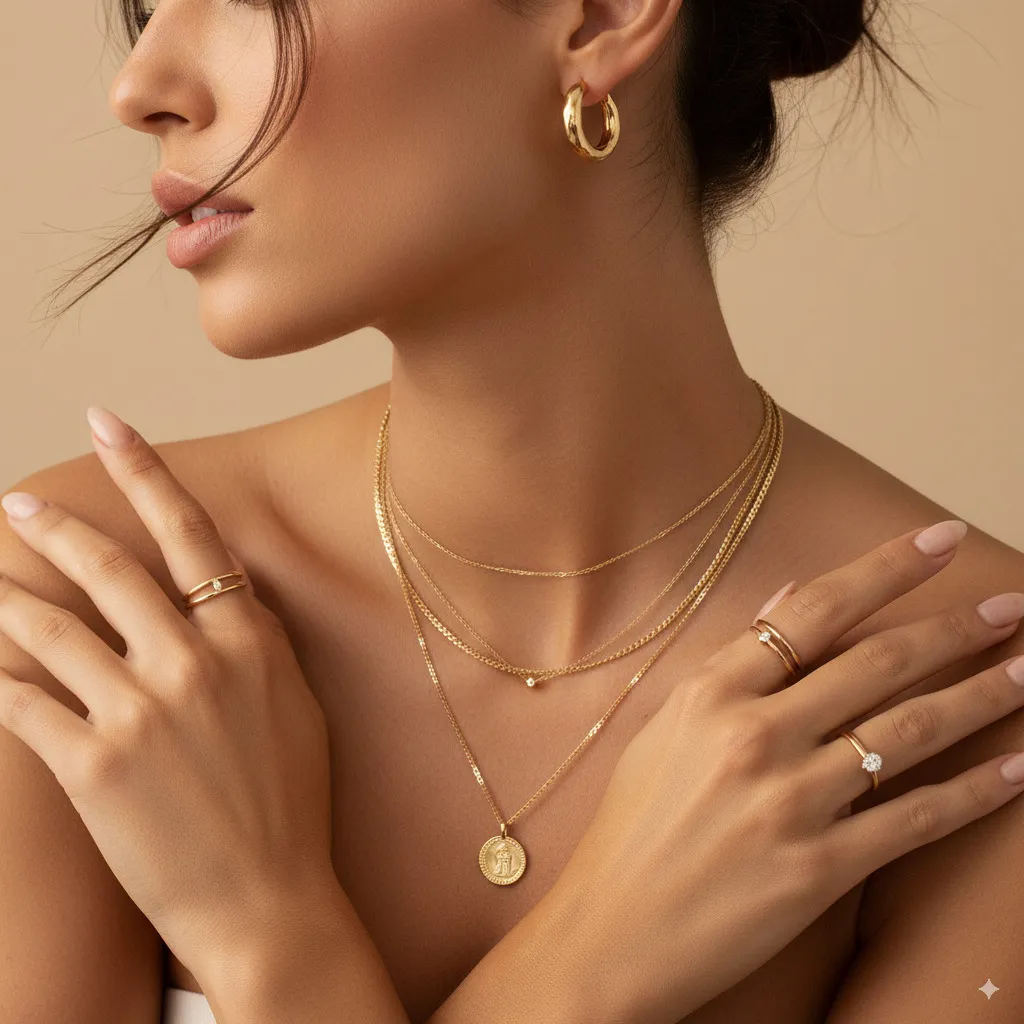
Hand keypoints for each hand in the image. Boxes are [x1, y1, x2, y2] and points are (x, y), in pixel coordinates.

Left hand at [0, 408, 336, 990]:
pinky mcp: (94, 765)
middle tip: (20, 502)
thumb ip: (256, 644)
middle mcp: (194, 662)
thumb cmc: (289, 802)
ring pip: (51, 628)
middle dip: (55, 526)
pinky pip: (26, 704)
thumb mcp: (295, 705)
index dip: (145, 471)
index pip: (190, 534)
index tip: (109, 425)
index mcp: (248, 641)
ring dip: (8, 598)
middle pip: (109, 568)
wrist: (269, 900)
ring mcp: (141, 711)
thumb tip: (224, 598)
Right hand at [552, 521, 1023, 1022]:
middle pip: (878, 663)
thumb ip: (731, 663)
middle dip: (956, 628)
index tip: (942, 540)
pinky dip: (974, 792)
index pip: (814, 610)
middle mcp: (754, 736)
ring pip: (909, 732)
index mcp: (711, 694)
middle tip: (1011, 606)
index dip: (887, 567)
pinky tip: (1016, 769)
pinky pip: (915, 819)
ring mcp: (789, 802)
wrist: (612, 932)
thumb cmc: (634, 826)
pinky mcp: (818, 868)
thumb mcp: (666, 728)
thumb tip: (787, 597)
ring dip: (981, 697)